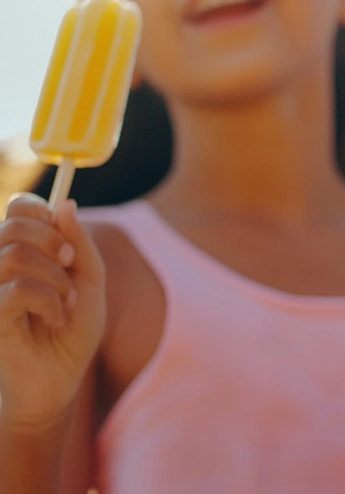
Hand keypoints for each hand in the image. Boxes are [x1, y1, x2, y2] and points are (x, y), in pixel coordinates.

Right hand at [0, 194, 105, 432]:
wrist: (58, 382)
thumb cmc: (71, 332)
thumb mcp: (89, 281)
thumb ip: (79, 244)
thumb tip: (64, 203)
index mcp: (17, 251)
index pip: (18, 208)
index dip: (44, 215)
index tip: (68, 246)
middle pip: (13, 225)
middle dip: (55, 244)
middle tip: (70, 269)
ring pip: (14, 256)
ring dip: (55, 279)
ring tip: (65, 304)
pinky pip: (17, 290)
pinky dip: (48, 302)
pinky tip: (56, 320)